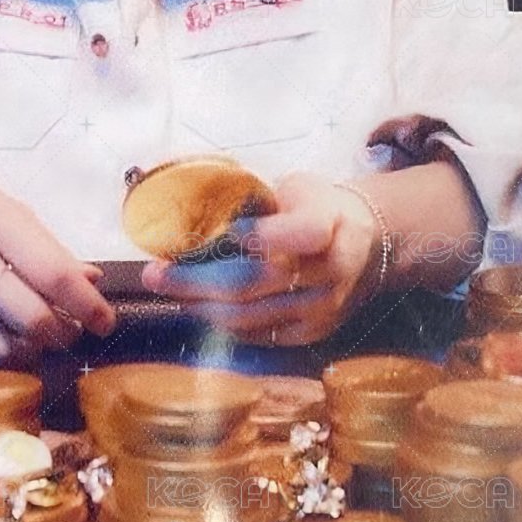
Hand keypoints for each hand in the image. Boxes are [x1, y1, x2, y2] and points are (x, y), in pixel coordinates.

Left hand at [139, 171, 379, 345]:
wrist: (366, 243)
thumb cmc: (317, 207)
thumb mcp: (295, 186)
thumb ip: (253, 195)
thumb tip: (180, 190)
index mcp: (331, 223)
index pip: (300, 232)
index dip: (259, 235)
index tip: (220, 231)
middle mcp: (332, 271)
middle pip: (256, 282)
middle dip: (197, 281)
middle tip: (155, 273)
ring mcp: (323, 308)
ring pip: (250, 316)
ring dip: (199, 305)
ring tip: (166, 288)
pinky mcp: (312, 333)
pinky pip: (258, 335)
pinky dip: (221, 322)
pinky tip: (196, 305)